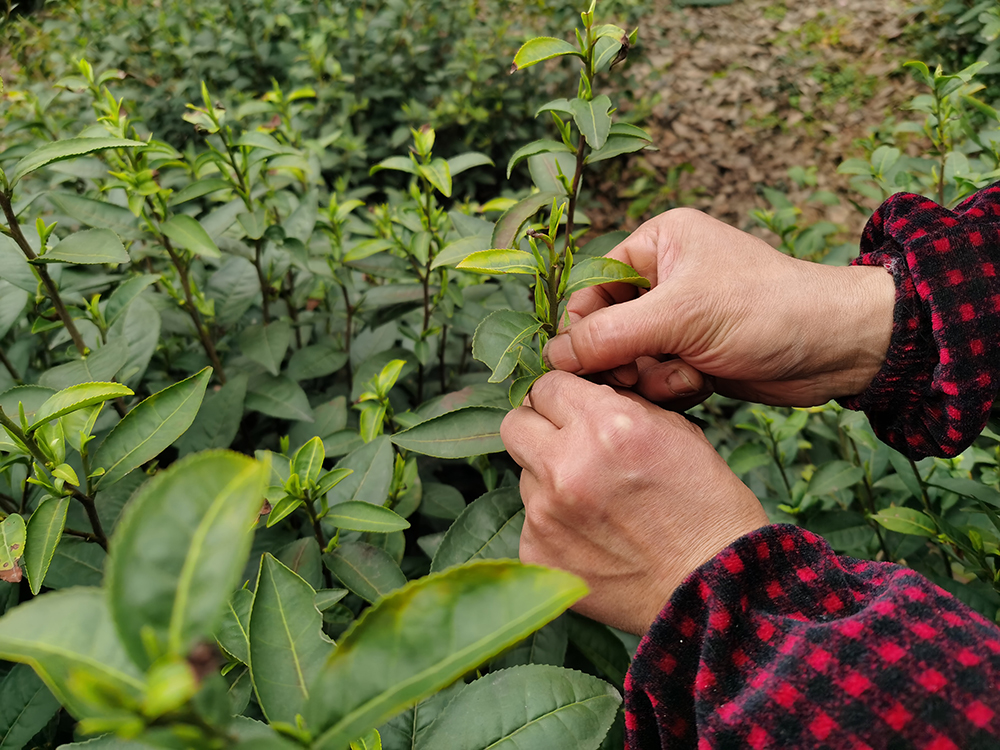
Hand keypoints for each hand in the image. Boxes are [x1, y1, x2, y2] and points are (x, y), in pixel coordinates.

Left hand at [501, 371, 768, 634]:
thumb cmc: (706, 507)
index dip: (560, 396)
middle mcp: (566, 465)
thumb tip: (582, 394)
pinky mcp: (536, 553)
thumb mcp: (677, 432)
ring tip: (595, 504)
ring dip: (549, 481)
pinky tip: (592, 538)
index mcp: (605, 425)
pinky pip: (531, 523)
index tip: (569, 409)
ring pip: (524, 476)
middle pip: (515, 424)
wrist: (714, 589)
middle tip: (565, 447)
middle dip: (537, 429)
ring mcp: (545, 513)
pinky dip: (554, 526)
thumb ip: (620, 406)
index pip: (546, 385)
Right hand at [544, 208, 895, 406]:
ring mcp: (678, 319)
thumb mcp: (681, 315)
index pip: (590, 286)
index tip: (582, 363)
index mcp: (657, 244)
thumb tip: (552, 354)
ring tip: (686, 375)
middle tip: (642, 374)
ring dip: (650, 377)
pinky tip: (701, 384)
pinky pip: (654, 377)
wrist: (838, 349)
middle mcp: (663, 277)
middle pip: (605, 328)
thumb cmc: (767, 310)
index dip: (582, 327)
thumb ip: (609, 334)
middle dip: (623, 358)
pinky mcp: (692, 354)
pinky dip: (670, 388)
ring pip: (628, 359)